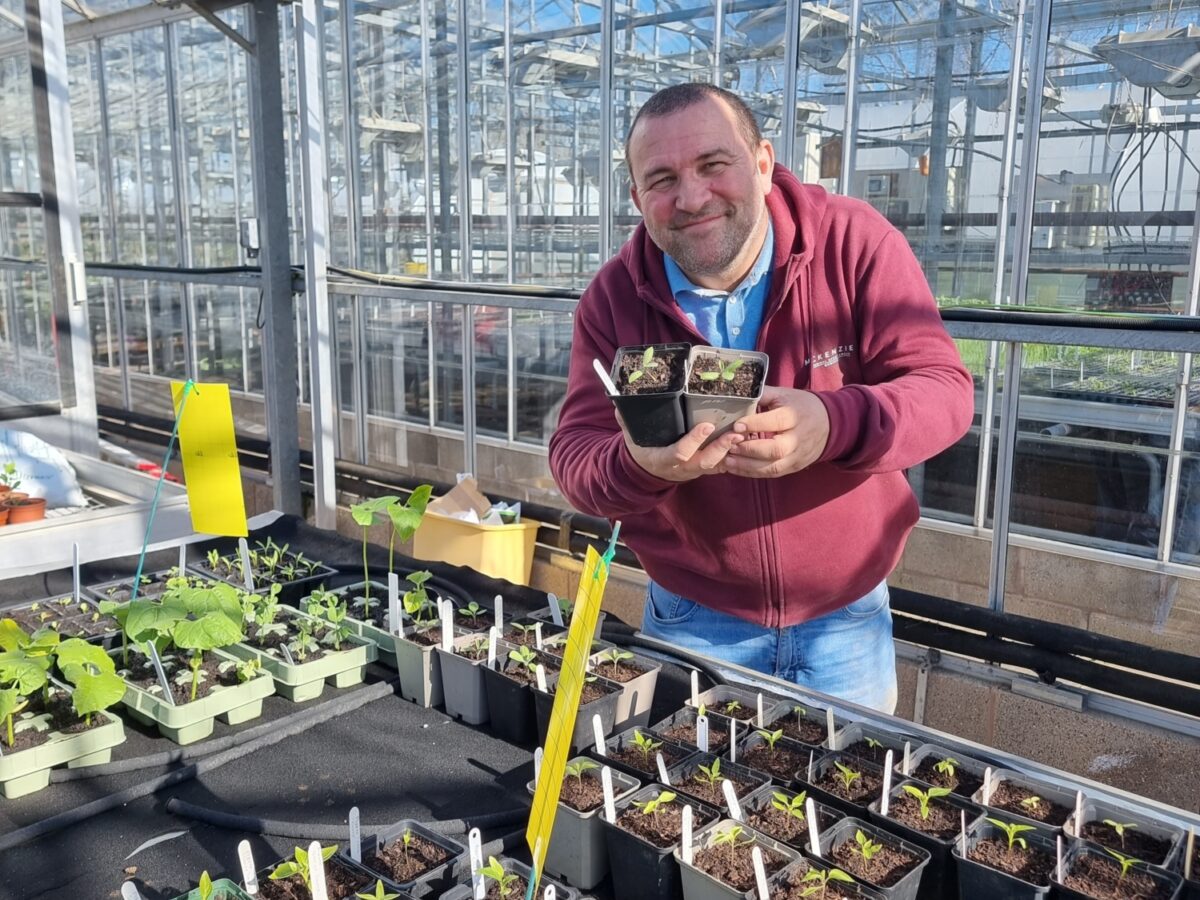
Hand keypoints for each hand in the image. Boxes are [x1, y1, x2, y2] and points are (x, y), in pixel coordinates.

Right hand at [618, 415, 743, 481]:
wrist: (644, 470)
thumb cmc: (640, 448)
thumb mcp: (630, 436)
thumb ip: (626, 419)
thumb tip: (620, 402)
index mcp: (662, 459)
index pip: (679, 453)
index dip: (693, 441)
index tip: (707, 426)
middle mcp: (680, 468)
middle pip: (703, 462)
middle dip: (720, 447)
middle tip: (735, 432)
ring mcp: (692, 470)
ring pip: (714, 465)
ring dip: (729, 450)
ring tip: (742, 434)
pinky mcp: (701, 470)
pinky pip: (719, 466)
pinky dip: (731, 456)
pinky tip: (742, 443)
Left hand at [723, 387, 829, 477]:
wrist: (829, 424)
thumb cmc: (800, 406)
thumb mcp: (784, 394)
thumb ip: (762, 395)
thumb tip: (737, 394)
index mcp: (795, 416)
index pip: (776, 421)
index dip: (755, 424)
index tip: (736, 425)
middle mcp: (798, 438)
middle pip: (775, 450)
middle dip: (749, 449)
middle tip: (729, 445)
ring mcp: (797, 456)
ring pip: (773, 467)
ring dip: (747, 466)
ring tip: (727, 460)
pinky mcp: (794, 467)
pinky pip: (773, 473)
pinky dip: (753, 473)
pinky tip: (736, 468)